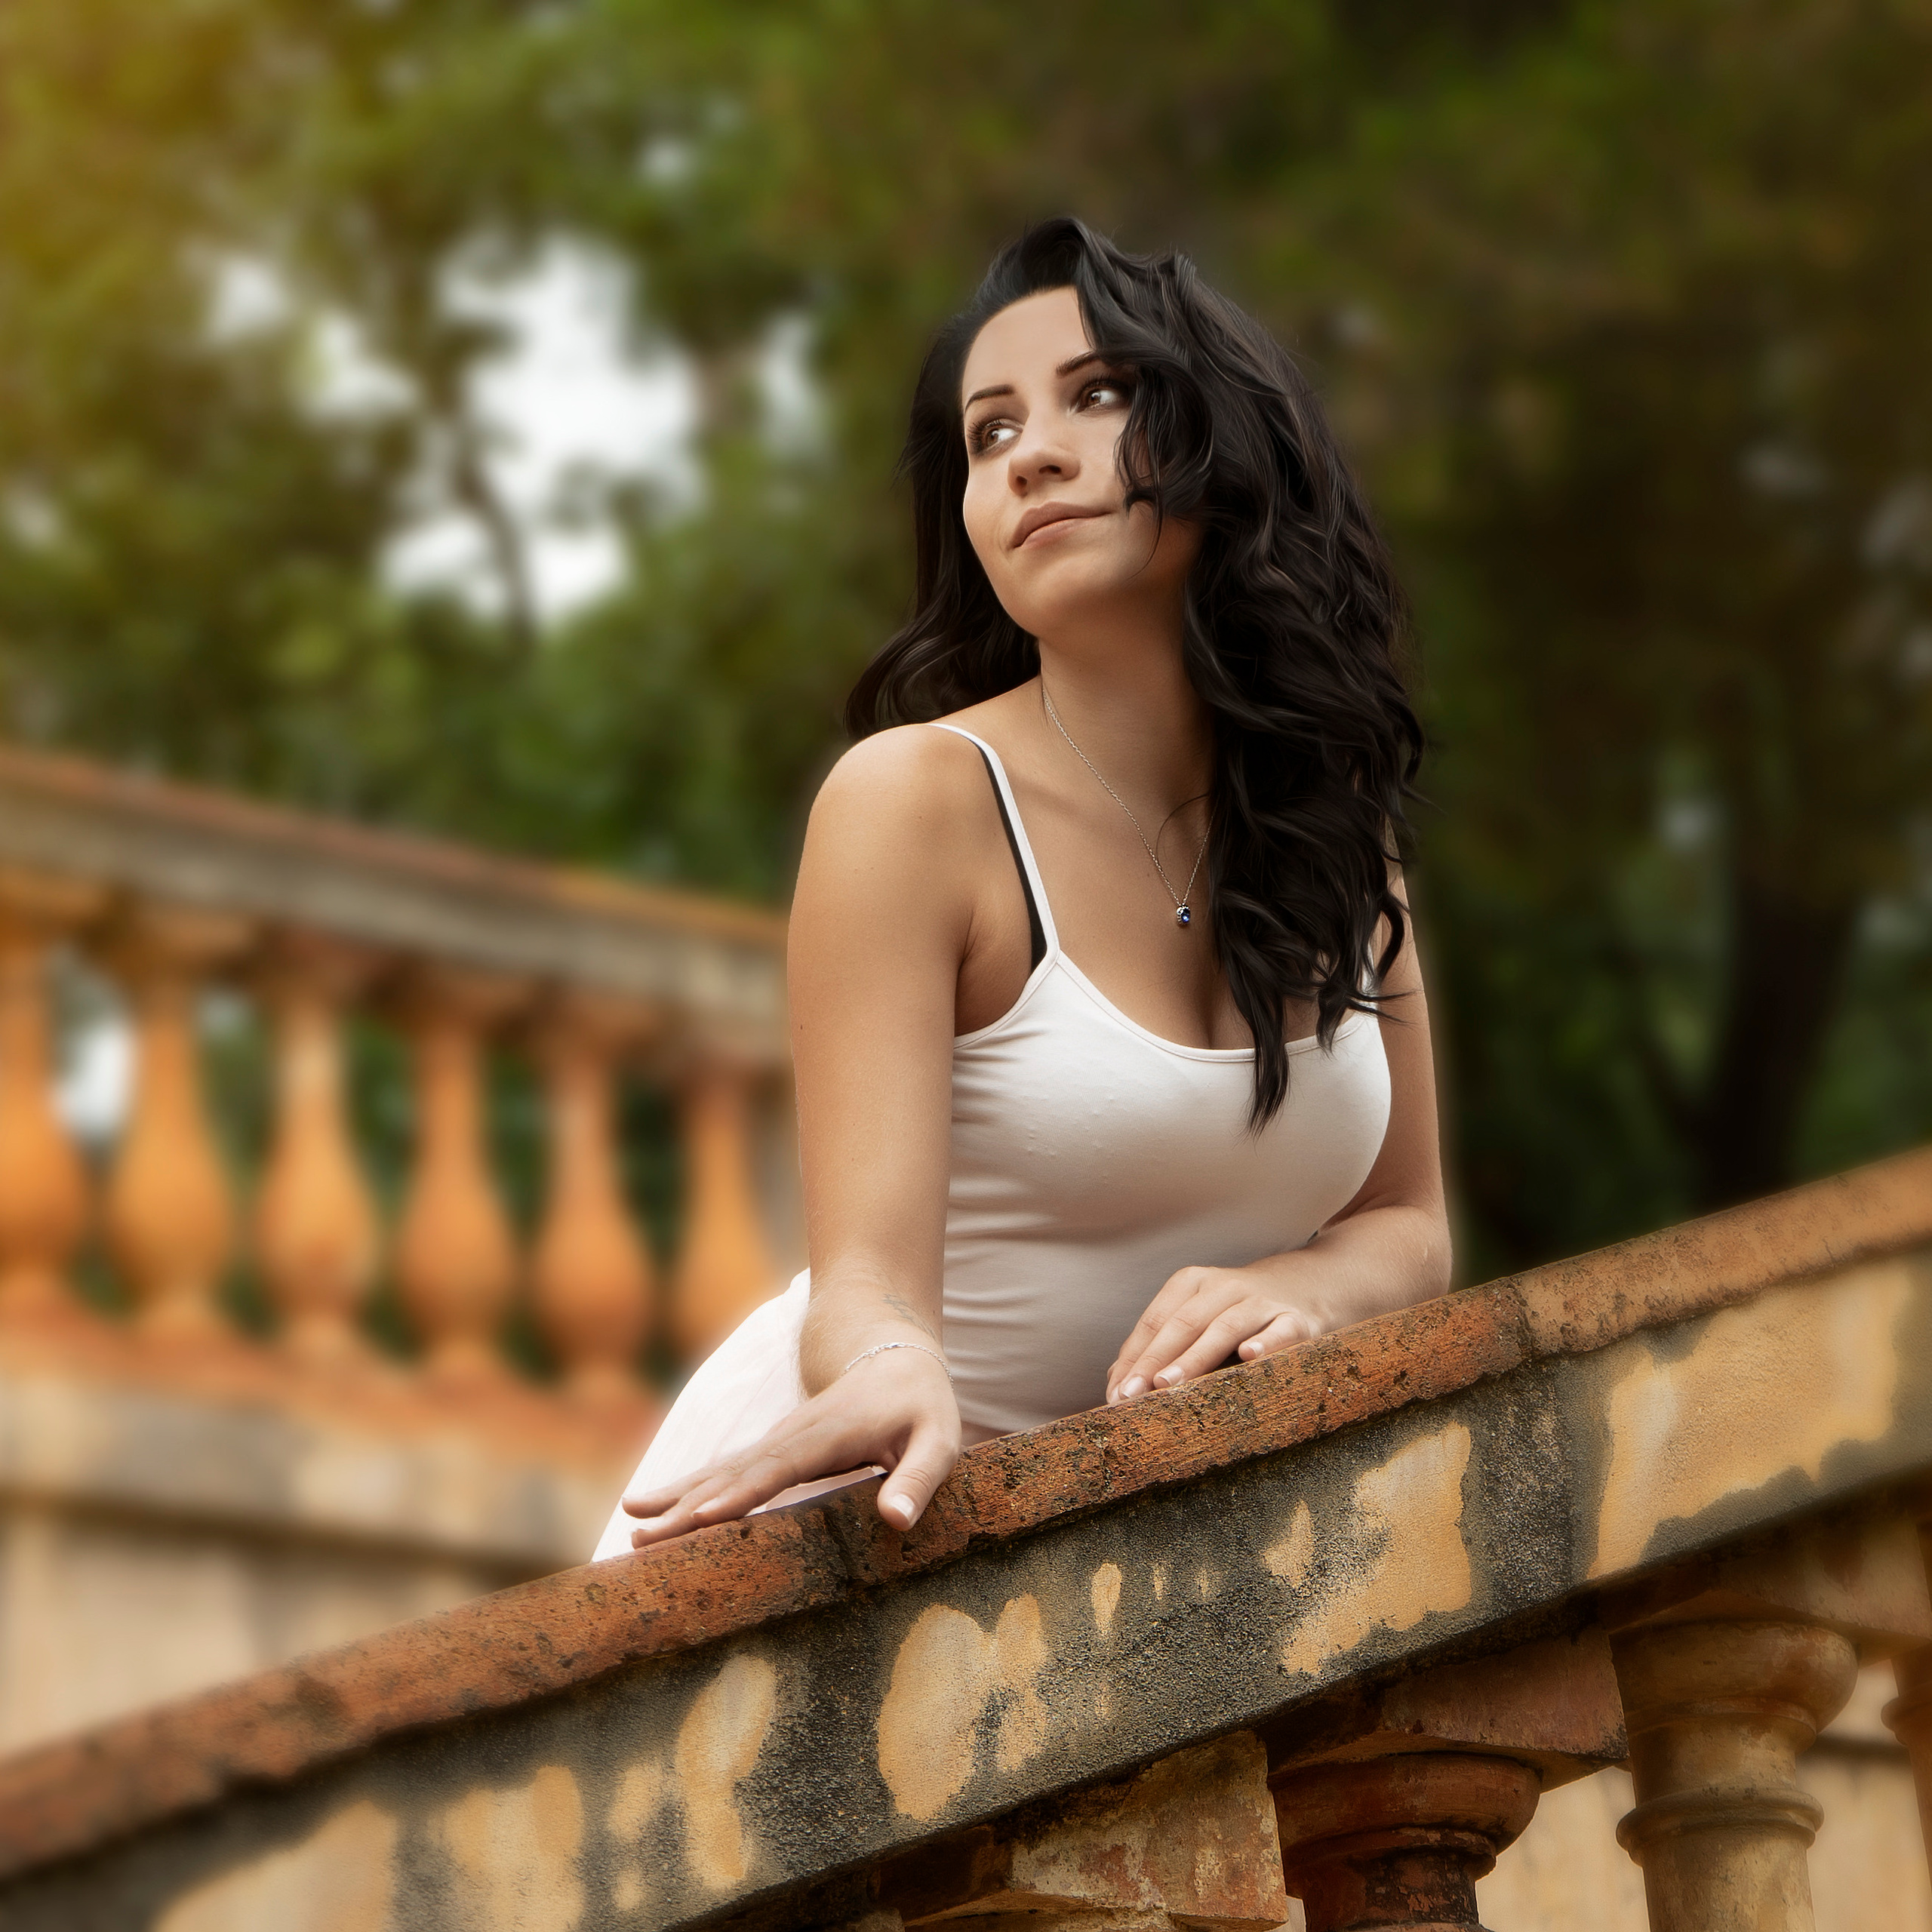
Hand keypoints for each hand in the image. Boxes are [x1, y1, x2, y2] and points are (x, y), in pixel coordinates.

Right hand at [623, 1349, 960, 1545]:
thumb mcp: (939, 1441)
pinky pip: (722, 1473)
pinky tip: (648, 1507)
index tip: (703, 1515)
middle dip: (687, 1507)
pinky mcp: (769, 1452)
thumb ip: (917, 1479)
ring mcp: (776, 1442)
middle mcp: (792, 1437)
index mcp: (830, 1436)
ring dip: (675, 1500)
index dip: (743, 1492)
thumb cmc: (921, 1408)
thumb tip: (895, 1520)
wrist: (894, 1357)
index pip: (781, 1467)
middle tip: (642, 1538)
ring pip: (719, 1472)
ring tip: (631, 1526)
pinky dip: (684, 1491)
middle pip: (733, 1474)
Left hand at [1105, 1263, 1330, 1403]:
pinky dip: (1266, 1343)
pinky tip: (1250, 1357)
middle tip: (1132, 1395)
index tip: (1115, 1393)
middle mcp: (1224, 1287)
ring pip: (1224, 1328)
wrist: (1312, 1283)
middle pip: (1183, 1323)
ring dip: (1195, 1357)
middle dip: (1154, 1361)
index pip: (1155, 1321)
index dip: (1133, 1357)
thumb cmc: (1240, 1311)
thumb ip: (1162, 1345)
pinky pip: (1280, 1332)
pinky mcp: (1297, 1319)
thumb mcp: (1199, 1315)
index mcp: (1193, 1283)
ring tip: (1169, 1384)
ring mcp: (1261, 1301)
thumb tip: (1117, 1381)